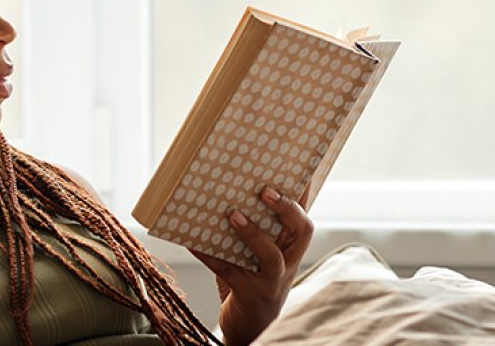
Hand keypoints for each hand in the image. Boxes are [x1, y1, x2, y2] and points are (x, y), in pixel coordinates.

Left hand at [188, 185, 313, 345]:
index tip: (299, 166)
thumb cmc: (252, 281)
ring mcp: (272, 281)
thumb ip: (256, 227)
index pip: (303, 214)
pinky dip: (208, 255)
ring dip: (253, 235)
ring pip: (272, 257)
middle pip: (301, 231)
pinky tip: (191, 242)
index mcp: (292, 247)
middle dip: (286, 209)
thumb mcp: (260, 253)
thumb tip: (228, 190)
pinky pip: (228, 272)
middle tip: (265, 191)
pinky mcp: (251, 295)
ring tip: (233, 216)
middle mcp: (289, 262)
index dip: (303, 192)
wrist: (251, 327)